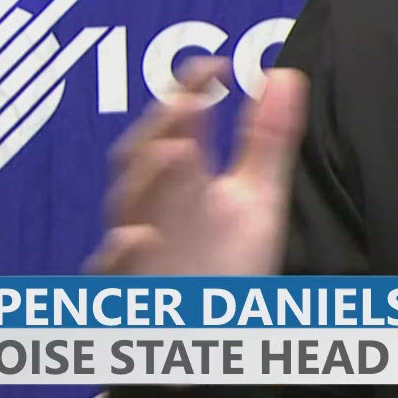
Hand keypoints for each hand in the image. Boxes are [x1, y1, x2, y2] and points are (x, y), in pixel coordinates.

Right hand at [85, 57, 307, 276]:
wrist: (208, 330)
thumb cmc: (226, 261)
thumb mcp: (256, 196)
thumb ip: (266, 137)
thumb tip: (282, 75)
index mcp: (181, 183)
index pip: (175, 126)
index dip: (189, 93)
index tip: (214, 66)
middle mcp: (154, 210)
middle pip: (142, 160)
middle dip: (162, 129)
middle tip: (188, 101)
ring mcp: (138, 252)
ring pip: (128, 211)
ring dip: (149, 181)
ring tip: (176, 150)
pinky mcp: (133, 294)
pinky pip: (115, 277)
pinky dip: (123, 256)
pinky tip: (138, 237)